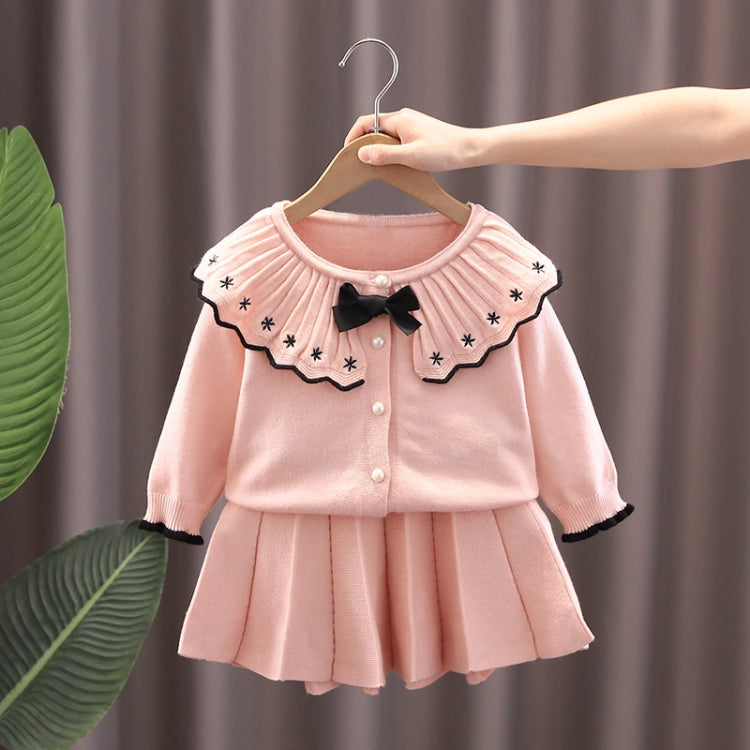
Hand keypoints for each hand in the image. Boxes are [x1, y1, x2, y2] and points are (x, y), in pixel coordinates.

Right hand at [344, 108, 477, 171]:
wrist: (470, 149)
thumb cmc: (444, 151)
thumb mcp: (411, 156)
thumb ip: (385, 155)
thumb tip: (361, 154)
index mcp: (399, 120)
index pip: (365, 123)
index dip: (353, 138)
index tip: (348, 156)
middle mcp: (403, 119)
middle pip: (373, 130)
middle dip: (364, 147)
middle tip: (360, 166)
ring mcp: (411, 127)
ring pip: (385, 138)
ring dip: (379, 152)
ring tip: (378, 169)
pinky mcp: (417, 135)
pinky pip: (396, 143)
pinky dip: (391, 154)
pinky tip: (396, 167)